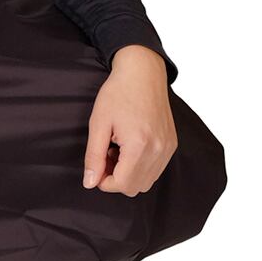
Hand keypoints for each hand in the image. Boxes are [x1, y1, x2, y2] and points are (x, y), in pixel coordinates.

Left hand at [82, 45, 177, 196]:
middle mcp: (159, 150)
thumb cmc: (118, 93)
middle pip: (135, 187)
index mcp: (140, 145)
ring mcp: (168, 148)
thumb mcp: (98, 123)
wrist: (142, 73)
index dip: (104, 181)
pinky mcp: (172, 144)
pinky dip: (141, 165)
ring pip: (147, 181)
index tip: (96, 166)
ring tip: (118, 148)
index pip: (122, 184)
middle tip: (105, 154)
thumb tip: (90, 183)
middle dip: (116, 177)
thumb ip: (94, 156)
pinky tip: (130, 145)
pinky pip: (156, 168)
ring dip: (129, 173)